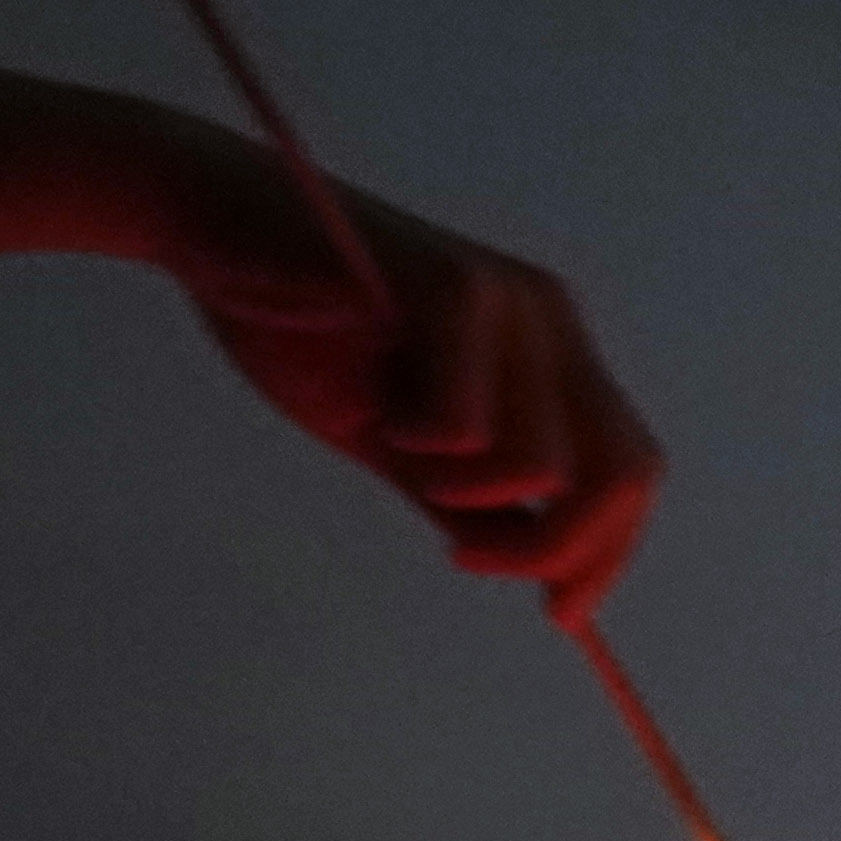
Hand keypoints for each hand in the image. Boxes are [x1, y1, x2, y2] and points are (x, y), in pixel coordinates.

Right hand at [144, 128, 658, 611]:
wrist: (212, 226)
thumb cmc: (304, 329)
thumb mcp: (401, 439)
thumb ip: (467, 496)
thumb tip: (533, 569)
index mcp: (551, 355)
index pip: (628, 470)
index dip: (606, 553)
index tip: (559, 614)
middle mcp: (551, 321)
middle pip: (621, 474)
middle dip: (557, 548)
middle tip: (465, 557)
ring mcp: (513, 300)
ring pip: (541, 465)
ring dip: (465, 494)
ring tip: (398, 449)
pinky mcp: (457, 286)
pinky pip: (471, 425)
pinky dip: (424, 445)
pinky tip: (378, 411)